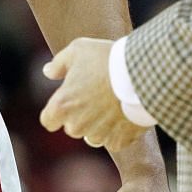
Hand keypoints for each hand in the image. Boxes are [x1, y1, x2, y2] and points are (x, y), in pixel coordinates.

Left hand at [40, 37, 144, 151]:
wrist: (142, 73)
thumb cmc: (107, 59)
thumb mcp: (78, 50)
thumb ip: (59, 63)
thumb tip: (48, 71)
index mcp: (62, 106)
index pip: (48, 121)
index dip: (56, 112)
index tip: (68, 103)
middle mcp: (77, 125)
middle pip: (72, 127)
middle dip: (80, 116)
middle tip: (96, 97)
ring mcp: (99, 135)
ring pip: (94, 136)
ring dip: (99, 125)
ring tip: (112, 104)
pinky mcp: (120, 140)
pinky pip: (114, 141)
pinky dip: (118, 132)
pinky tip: (124, 114)